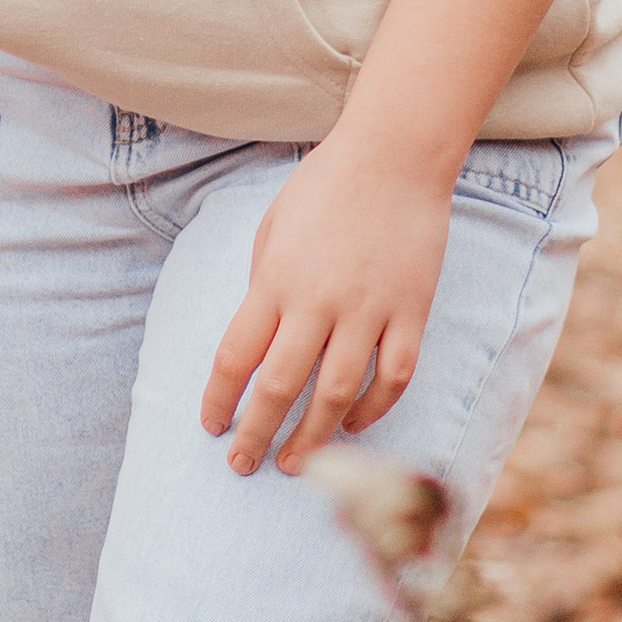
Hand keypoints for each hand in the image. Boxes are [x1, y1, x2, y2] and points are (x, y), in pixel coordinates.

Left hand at [200, 135, 451, 476]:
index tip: (211, 426)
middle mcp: (318, 302)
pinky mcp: (410, 312)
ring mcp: (368, 310)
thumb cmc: (324, 187)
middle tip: (243, 465)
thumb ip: (264, 286)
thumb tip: (260, 341)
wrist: (394, 156)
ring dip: (312, 438)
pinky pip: (392, 376)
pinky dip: (372, 408)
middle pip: (279, 387)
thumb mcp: (273, 228)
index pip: (236, 356)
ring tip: (295, 464)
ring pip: (336, 394)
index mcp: (275, 280)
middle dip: (256, 434)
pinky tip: (352, 424)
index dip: (219, 399)